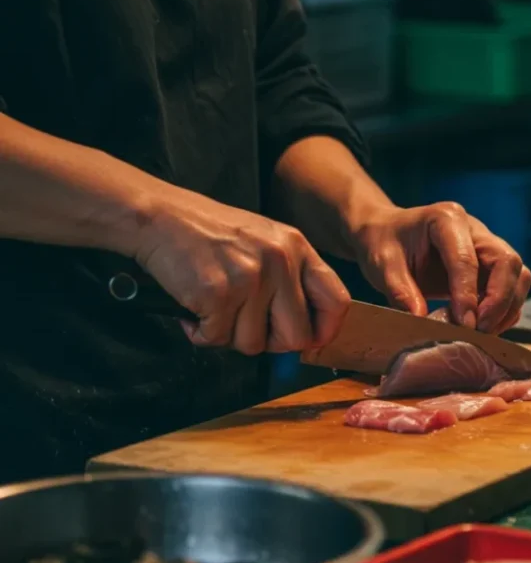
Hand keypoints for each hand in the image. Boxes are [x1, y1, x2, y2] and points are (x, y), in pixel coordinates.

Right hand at [134, 188, 350, 353]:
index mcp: (298, 247)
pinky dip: (201, 333)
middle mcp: (280, 261)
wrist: (161, 218)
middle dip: (270, 343)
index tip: (309, 341)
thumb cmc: (211, 236)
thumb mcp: (265, 243)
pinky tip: (194, 310)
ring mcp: (250, 277)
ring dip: (229, 336)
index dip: (325, 331)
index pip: (336, 301)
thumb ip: (290, 282)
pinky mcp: (218, 293)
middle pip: (297, 337)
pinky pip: (217, 339)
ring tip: (215, 308)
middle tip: (246, 326)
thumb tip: (305, 337)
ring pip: (254, 344)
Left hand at [351, 202, 530, 333]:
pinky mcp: (491, 265)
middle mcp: (475, 229)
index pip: (466, 259)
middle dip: (499, 300)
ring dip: (507, 308)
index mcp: (446, 219)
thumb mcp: (382, 265)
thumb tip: (422, 321)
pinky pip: (512, 288)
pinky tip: (483, 328)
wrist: (386, 234)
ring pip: (518, 275)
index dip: (468, 295)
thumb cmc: (383, 244)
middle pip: (508, 262)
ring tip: (482, 333)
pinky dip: (505, 311)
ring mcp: (487, 246)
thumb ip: (400, 291)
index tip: (464, 325)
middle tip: (479, 330)